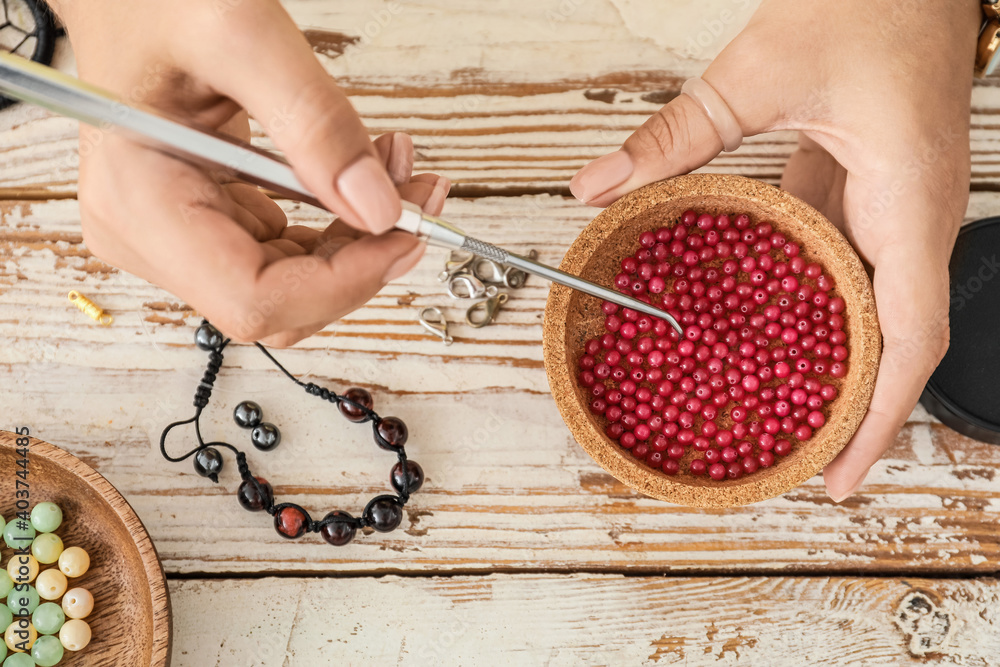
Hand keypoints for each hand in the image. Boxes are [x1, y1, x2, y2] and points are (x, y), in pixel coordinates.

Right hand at [48, 0, 449, 346]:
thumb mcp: (241, 36)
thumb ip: (316, 124)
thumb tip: (380, 210)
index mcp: (138, 207)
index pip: (254, 299)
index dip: (343, 282)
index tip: (406, 234)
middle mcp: (150, 238)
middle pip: (284, 302)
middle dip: (363, 256)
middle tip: (418, 194)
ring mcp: (179, 237)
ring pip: (296, 284)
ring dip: (361, 237)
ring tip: (396, 167)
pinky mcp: (209, 222)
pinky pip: (289, 251)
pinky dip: (339, 220)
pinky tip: (365, 172)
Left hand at [569, 0, 978, 500]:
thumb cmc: (862, 5)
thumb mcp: (756, 73)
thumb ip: (675, 135)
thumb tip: (595, 186)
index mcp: (906, 200)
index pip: (908, 335)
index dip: (879, 416)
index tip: (844, 474)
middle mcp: (913, 215)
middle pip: (898, 341)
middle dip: (862, 413)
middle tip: (813, 467)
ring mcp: (897, 205)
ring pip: (881, 310)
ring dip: (847, 369)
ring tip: (798, 418)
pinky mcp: (872, 190)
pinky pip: (856, 267)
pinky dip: (826, 312)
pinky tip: (784, 331)